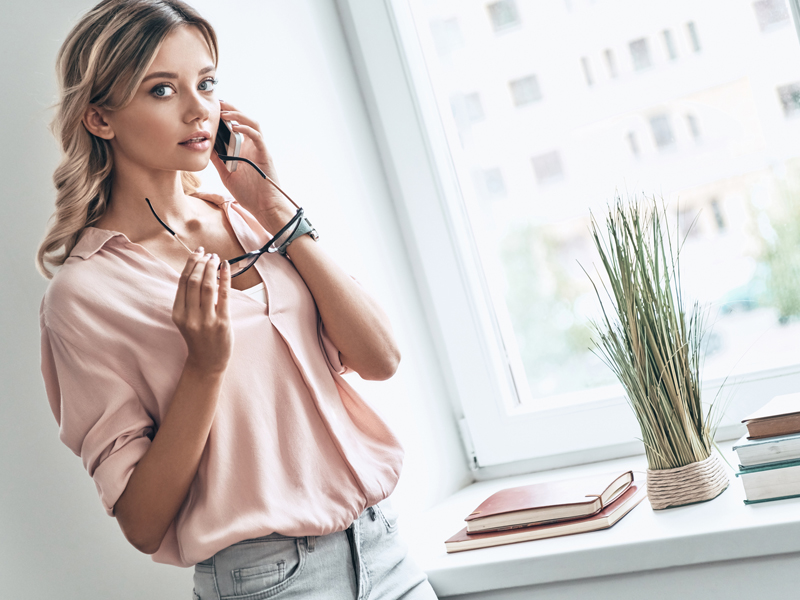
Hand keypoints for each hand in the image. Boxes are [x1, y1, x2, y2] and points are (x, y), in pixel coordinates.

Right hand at [172, 248, 232, 373]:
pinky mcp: (222, 322)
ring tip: (216, 259)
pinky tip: (226, 267)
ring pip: (207, 286)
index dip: (190, 264)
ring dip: (212, 268)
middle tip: (209, 254)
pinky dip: (225, 278)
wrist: (207, 363)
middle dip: (201, 263)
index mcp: (178, 313)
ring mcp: (206, 320)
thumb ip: (190, 300)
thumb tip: (200, 271)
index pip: (182, 282)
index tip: (197, 253)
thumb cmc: (198, 338)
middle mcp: (190, 316)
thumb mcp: (187, 319)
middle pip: (194, 281)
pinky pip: (224, 295)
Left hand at [210, 100, 288, 215]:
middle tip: (217, 102)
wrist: (264, 207)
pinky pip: (258, 137)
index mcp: (244, 149)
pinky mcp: (265, 154)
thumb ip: (219, 160)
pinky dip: (247, 129)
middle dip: (232, 109)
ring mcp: (260, 149)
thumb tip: (206, 148)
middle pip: (244, 120)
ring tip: (225, 112)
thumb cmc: (249, 193)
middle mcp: (253, 146)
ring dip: (239, 115)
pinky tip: (235, 127)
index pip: (235, 126)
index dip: (226, 115)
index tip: (212, 109)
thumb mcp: (227, 175)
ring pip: (253, 124)